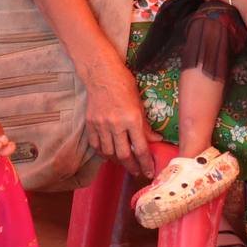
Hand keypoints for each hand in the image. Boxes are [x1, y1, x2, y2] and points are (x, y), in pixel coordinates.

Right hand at [83, 58, 161, 176]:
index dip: (145, 163)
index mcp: (132, 119)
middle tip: (137, 172)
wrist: (101, 74)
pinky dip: (103, 153)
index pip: (140, 148)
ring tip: (124, 164)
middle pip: (124, 155)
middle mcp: (116, 125)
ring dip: (117, 162)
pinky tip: (109, 154)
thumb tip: (156, 140)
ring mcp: (101, 125)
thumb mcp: (139, 103)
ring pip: (109, 153)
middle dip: (132, 167)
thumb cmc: (124, 84)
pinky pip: (96, 145)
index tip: (149, 172)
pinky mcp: (90, 124)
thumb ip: (145, 125)